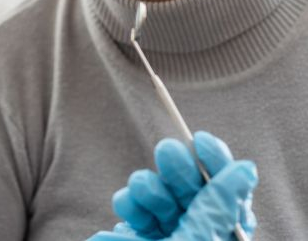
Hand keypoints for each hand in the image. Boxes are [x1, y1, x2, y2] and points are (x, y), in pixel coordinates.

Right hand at [86, 131, 257, 240]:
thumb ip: (217, 207)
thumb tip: (244, 170)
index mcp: (217, 240)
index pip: (228, 196)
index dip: (218, 163)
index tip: (200, 140)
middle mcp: (195, 236)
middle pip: (193, 191)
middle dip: (179, 170)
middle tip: (167, 154)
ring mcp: (165, 237)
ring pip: (162, 195)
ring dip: (148, 187)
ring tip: (139, 196)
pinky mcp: (137, 236)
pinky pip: (136, 208)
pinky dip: (129, 203)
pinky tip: (126, 208)